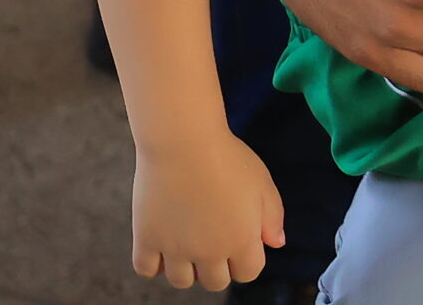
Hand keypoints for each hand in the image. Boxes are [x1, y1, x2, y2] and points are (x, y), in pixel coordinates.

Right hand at [129, 129, 284, 289]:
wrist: (184, 141)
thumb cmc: (227, 157)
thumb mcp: (262, 182)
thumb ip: (273, 217)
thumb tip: (276, 244)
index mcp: (242, 240)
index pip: (248, 273)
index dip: (246, 258)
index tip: (239, 237)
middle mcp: (209, 252)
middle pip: (215, 282)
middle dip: (218, 265)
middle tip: (212, 236)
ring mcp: (176, 249)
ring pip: (181, 281)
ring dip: (187, 267)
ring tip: (187, 238)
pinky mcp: (147, 239)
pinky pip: (147, 270)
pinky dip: (154, 262)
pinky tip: (163, 241)